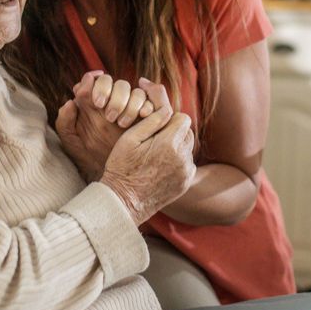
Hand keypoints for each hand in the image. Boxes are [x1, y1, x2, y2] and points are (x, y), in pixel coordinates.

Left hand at [55, 72, 154, 179]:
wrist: (111, 176)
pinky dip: (146, 106)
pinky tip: (142, 116)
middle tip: (109, 115)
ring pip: (133, 90)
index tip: (96, 102)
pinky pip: (149, 101)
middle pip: (114, 81)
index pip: (93, 81)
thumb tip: (70, 102)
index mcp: (92, 103)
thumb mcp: (72, 143)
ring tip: (123, 123)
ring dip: (129, 103)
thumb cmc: (89, 158)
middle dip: (113, 94)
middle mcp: (111, 100)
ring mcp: (130, 106)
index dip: (95, 85)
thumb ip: (64, 123)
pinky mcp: (146, 114)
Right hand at [98, 79, 196, 225]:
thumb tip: (166, 108)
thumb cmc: (122, 167)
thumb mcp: (130, 138)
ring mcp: (185, 172)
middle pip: (187, 132)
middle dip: (174, 131)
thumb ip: (152, 120)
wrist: (123, 202)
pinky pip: (188, 164)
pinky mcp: (185, 183)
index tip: (157, 124)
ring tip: (156, 153)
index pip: (183, 118)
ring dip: (177, 146)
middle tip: (155, 138)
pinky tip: (160, 166)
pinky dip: (178, 161)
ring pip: (188, 148)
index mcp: (169, 143)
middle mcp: (182, 157)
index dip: (170, 118)